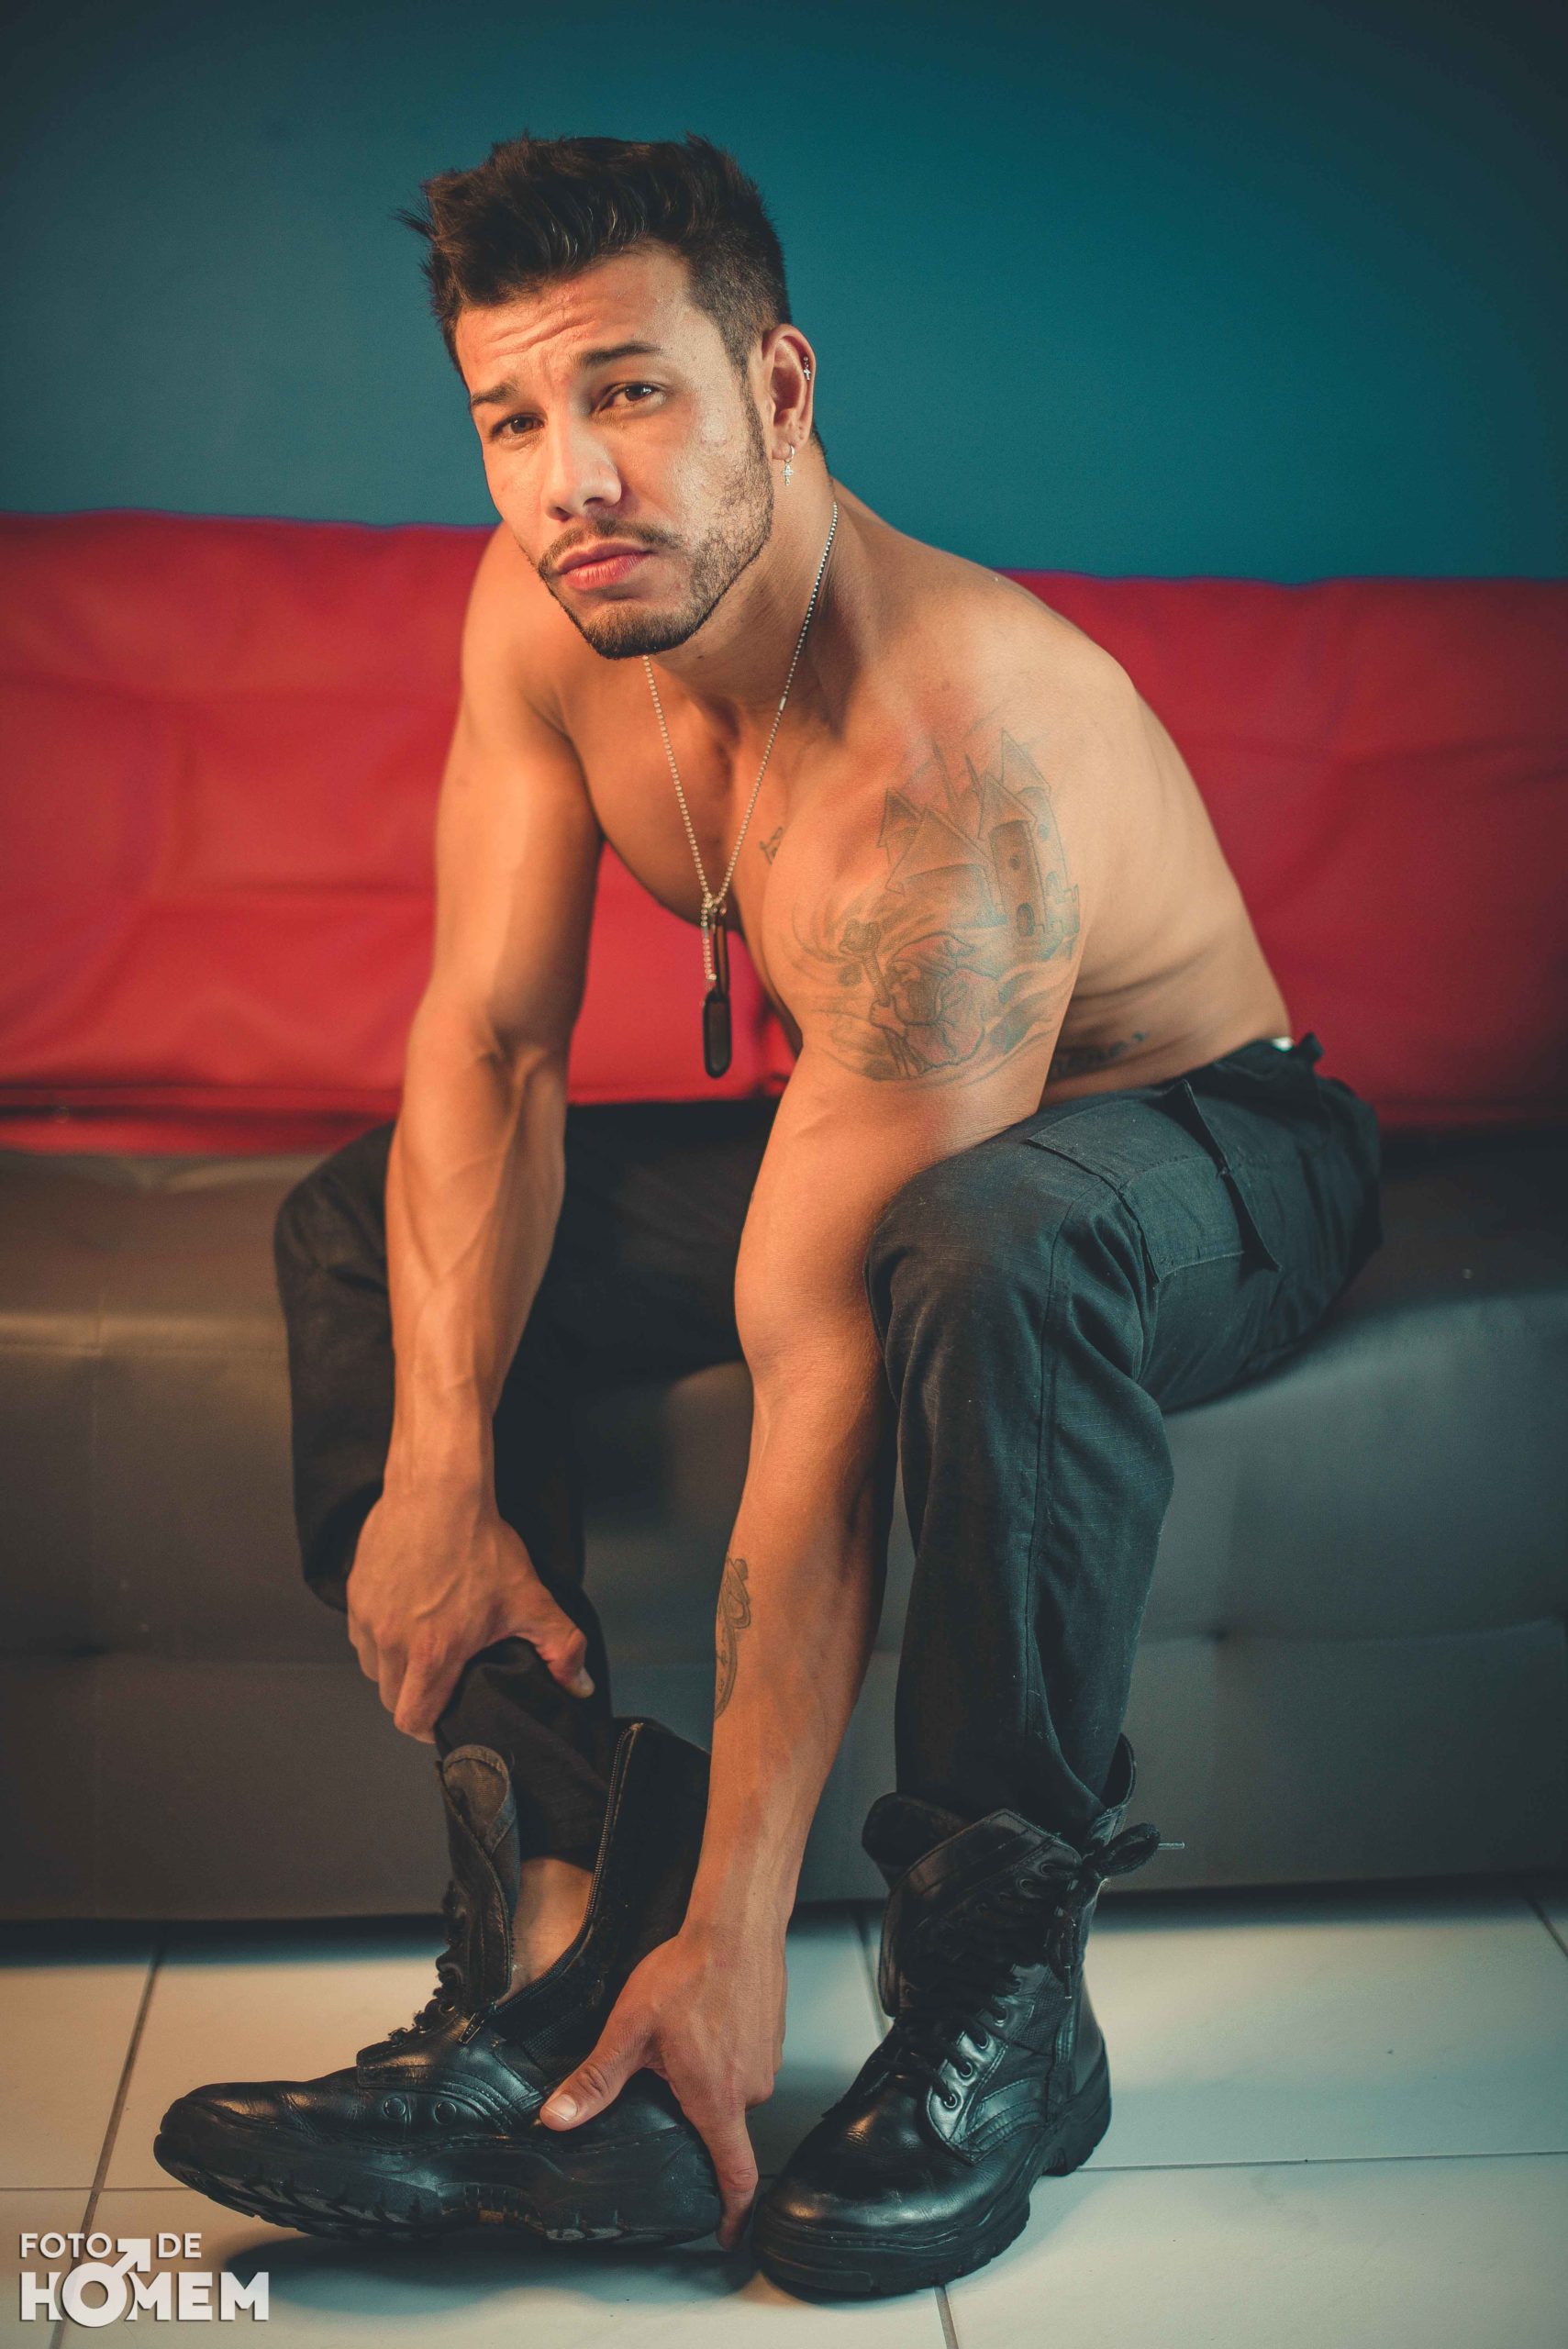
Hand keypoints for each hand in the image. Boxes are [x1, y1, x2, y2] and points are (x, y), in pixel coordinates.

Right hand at [346, 1482, 593, 1740]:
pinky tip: (405, 1617)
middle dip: (415, 1698)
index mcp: (432, 1654)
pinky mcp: (355, 1593)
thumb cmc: (477, 1543)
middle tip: (441, 1681)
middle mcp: (391, 1641)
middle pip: (391, 1697)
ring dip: (394, 1668)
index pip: (412, 1719)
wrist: (438, 1490)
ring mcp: (369, 1617)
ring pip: (372, 1666)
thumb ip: (560, 1648)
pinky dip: (379, 1637)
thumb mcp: (531, 1599)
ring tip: (422, 1648)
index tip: (446, 1716)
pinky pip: (361, 1633)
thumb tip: (578, 1685)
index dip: (429, 1727)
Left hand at [537, 1917, 786, 2252]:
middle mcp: (750, 2088)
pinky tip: (703, 2024)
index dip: (732, 2214)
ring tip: (682, 2042)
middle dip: (693, 2114)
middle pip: (721, 2125)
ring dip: (706, 2079)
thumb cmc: (690, 1971)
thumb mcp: (630, 2029)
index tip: (725, 2235)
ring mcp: (767, 2062)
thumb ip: (595, 2079)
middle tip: (663, 2086)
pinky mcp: (772, 2039)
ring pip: (731, 2091)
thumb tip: (557, 2118)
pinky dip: (723, 2055)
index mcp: (717, 2099)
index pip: (735, 2175)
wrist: (737, 1923)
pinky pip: (744, 2063)